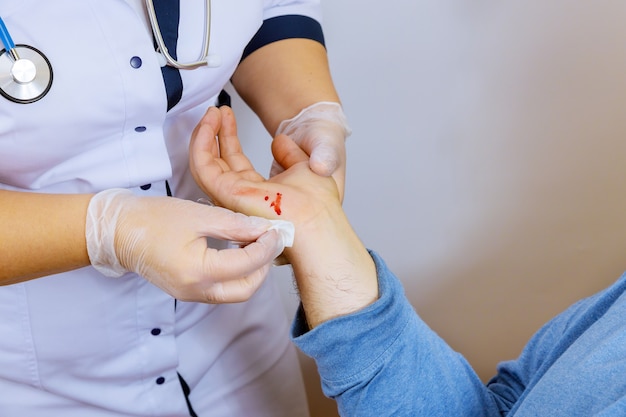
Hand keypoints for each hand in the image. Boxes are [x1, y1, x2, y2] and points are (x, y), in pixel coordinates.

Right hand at [85, 189, 285, 302]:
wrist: (119, 231)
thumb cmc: (152, 219)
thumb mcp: (199, 216)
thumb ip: (235, 225)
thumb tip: (264, 229)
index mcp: (198, 271)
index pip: (247, 264)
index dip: (267, 246)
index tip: (277, 230)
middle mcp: (195, 290)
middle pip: (246, 289)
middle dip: (264, 265)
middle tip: (271, 241)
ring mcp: (191, 295)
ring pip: (235, 293)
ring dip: (253, 272)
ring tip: (257, 244)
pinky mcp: (188, 292)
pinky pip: (221, 290)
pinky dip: (237, 274)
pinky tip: (239, 252)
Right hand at [189, 106, 340, 229]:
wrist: (319, 216)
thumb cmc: (318, 203)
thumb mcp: (305, 166)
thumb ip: (290, 155)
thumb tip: (280, 142)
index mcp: (260, 191)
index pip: (235, 161)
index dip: (229, 136)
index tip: (228, 116)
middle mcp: (243, 195)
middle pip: (217, 160)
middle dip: (213, 132)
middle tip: (215, 110)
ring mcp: (232, 195)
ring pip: (205, 163)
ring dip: (204, 135)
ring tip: (211, 112)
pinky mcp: (226, 193)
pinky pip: (204, 167)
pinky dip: (201, 144)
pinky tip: (208, 125)